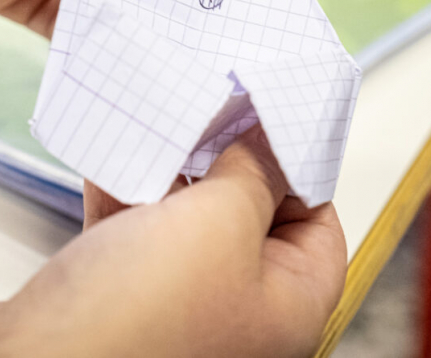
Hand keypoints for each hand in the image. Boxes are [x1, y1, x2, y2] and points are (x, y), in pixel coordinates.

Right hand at [0, 128, 347, 356]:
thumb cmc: (137, 317)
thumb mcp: (220, 223)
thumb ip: (253, 174)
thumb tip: (269, 140)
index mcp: (286, 309)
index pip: (319, 228)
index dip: (299, 170)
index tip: (272, 120)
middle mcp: (239, 315)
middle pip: (250, 221)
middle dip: (228, 165)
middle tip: (214, 113)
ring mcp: (180, 310)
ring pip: (188, 225)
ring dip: (171, 177)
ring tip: (162, 128)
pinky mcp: (123, 304)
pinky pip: (135, 238)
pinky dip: (125, 200)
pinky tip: (110, 165)